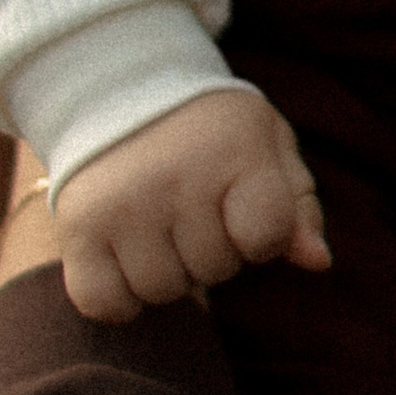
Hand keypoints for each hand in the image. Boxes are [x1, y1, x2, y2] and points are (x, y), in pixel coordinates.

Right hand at [52, 82, 328, 322]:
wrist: (115, 90)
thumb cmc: (209, 132)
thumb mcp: (265, 146)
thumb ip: (297, 205)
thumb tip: (318, 263)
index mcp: (232, 149)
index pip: (267, 237)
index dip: (260, 233)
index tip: (242, 203)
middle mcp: (174, 176)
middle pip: (214, 269)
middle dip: (212, 249)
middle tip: (191, 205)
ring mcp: (121, 205)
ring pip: (162, 292)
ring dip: (166, 271)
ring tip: (158, 224)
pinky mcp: (77, 228)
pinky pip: (106, 304)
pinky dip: (118, 296)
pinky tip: (124, 256)